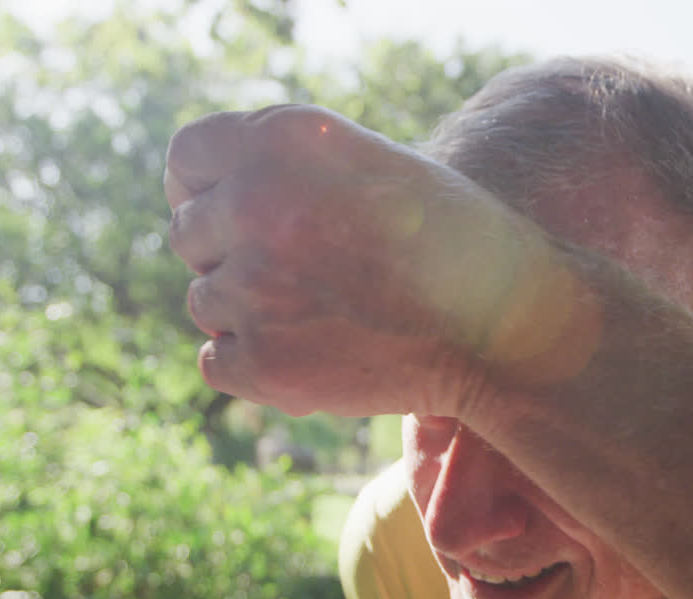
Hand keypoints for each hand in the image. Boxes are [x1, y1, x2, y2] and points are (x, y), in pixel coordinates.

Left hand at [164, 104, 541, 416]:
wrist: (506, 325)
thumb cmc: (451, 240)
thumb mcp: (371, 167)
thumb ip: (285, 171)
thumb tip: (205, 203)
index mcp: (282, 139)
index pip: (186, 157)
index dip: (203, 188)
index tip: (230, 215)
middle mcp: (256, 204)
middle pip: (189, 234)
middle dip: (233, 254)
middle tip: (304, 275)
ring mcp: (254, 287)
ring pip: (205, 302)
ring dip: (251, 314)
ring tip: (329, 316)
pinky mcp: (262, 362)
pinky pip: (217, 362)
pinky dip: (255, 365)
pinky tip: (315, 355)